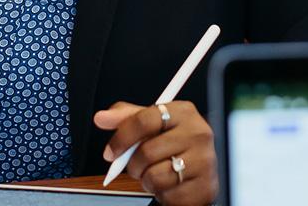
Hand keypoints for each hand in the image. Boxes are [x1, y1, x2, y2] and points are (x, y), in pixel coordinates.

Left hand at [95, 101, 216, 205]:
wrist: (201, 169)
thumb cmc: (174, 143)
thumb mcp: (152, 124)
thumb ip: (127, 118)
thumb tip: (102, 118)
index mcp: (184, 112)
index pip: (144, 120)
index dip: (122, 137)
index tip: (112, 150)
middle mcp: (198, 133)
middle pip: (146, 151)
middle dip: (133, 164)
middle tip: (138, 165)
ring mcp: (204, 161)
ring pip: (154, 176)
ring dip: (147, 180)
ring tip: (157, 173)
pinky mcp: (205, 187)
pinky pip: (167, 195)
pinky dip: (161, 194)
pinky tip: (169, 185)